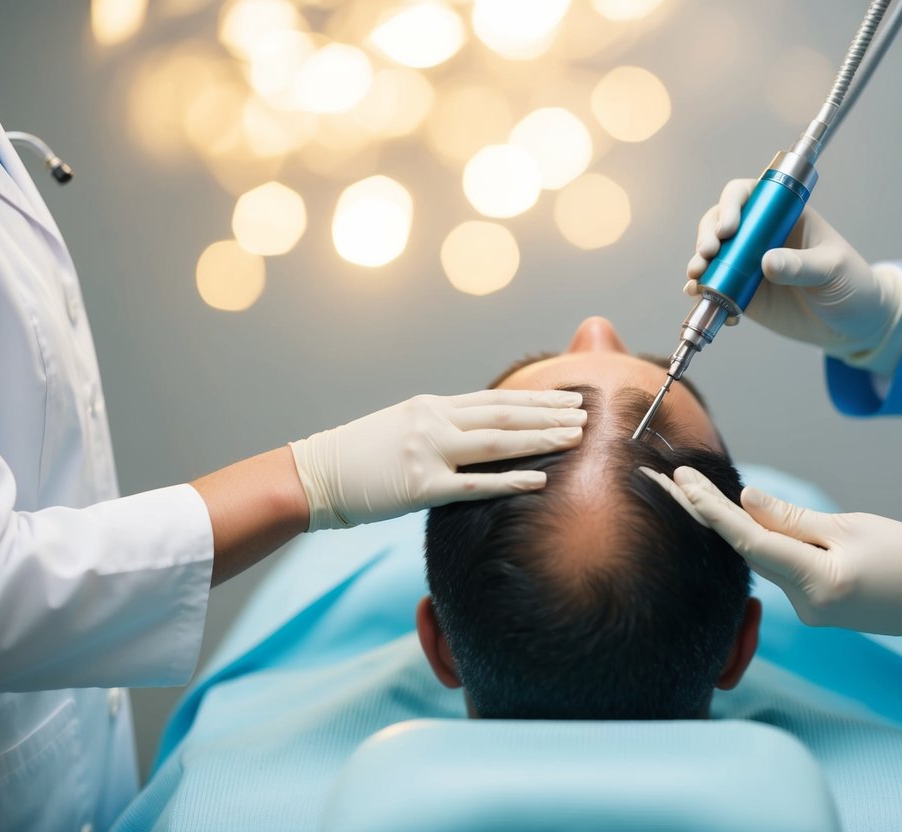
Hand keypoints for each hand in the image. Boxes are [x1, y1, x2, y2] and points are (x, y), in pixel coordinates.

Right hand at [290, 389, 585, 530]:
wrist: (311, 476)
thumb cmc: (356, 458)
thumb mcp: (401, 428)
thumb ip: (440, 426)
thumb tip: (477, 431)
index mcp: (432, 407)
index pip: (496, 399)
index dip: (538, 399)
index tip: (571, 397)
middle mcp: (434, 421)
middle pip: (505, 414)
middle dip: (551, 413)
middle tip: (589, 413)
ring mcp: (427, 452)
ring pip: (498, 441)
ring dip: (542, 438)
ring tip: (578, 438)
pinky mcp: (419, 486)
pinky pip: (474, 484)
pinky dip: (510, 481)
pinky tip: (541, 480)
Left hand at [653, 466, 901, 661]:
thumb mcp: (853, 528)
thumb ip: (794, 519)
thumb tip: (745, 500)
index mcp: (816, 581)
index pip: (747, 540)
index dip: (710, 509)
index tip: (680, 479)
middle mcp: (804, 603)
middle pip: (743, 550)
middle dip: (702, 513)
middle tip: (664, 477)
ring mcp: (808, 609)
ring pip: (760, 557)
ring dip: (726, 524)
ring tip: (688, 487)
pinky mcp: (816, 605)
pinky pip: (779, 566)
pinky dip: (756, 540)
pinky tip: (734, 516)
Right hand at [685, 180, 901, 376]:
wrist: (853, 325)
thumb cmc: (852, 285)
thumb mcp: (833, 271)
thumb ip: (801, 266)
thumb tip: (766, 262)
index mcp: (784, 216)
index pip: (747, 196)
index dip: (731, 206)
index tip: (728, 229)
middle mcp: (761, 235)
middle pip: (719, 223)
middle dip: (706, 236)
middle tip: (706, 256)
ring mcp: (749, 264)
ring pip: (711, 256)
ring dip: (698, 265)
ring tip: (697, 282)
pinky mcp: (744, 293)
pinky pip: (716, 289)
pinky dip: (705, 295)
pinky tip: (706, 302)